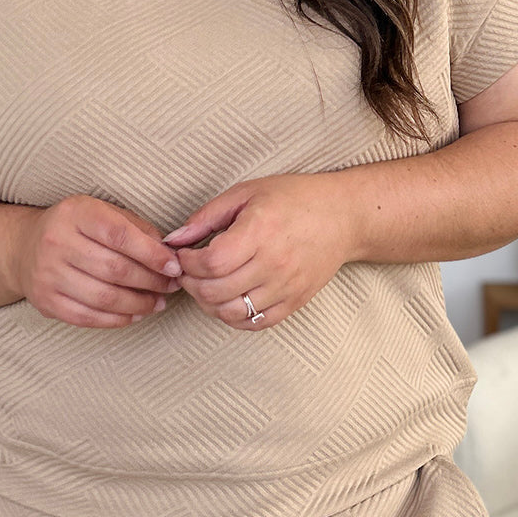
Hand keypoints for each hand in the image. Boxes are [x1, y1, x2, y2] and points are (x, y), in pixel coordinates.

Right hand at [16, 195, 182, 328]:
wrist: (23, 247)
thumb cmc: (76, 229)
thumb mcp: (103, 213)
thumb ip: (136, 230)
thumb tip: (168, 256)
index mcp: (76, 214)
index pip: (120, 235)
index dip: (152, 254)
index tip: (174, 267)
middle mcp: (57, 242)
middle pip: (115, 270)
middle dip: (151, 281)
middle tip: (171, 286)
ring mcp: (48, 274)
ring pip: (104, 298)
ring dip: (139, 304)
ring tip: (158, 302)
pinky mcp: (46, 301)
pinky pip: (89, 317)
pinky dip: (118, 319)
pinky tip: (135, 314)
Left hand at [161, 173, 351, 329]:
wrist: (343, 216)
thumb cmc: (294, 199)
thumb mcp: (246, 193)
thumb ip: (206, 217)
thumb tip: (174, 240)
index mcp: (260, 231)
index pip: (211, 263)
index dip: (187, 263)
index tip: (184, 254)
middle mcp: (274, 263)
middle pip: (216, 291)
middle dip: (191, 284)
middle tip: (187, 272)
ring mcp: (286, 286)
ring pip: (232, 312)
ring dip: (208, 304)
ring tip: (205, 286)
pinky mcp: (295, 302)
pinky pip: (256, 323)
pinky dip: (234, 317)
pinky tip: (227, 299)